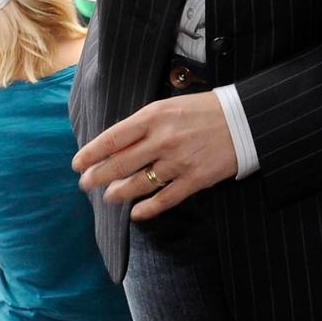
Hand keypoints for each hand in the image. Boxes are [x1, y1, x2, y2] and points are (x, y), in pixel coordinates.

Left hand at [73, 91, 237, 219]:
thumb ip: (144, 124)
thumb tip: (116, 144)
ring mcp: (179, 161)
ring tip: (109, 197)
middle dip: (98, 176)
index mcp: (154, 116)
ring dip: (119, 193)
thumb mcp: (169, 106)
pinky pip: (165, 199)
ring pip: (139, 184)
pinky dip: (148, 209)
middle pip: (120, 164)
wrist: (244, 119)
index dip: (91, 153)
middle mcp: (163, 139)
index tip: (77, 163)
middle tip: (85, 184)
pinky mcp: (195, 179)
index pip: (113, 138)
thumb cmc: (204, 110)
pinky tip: (136, 214)